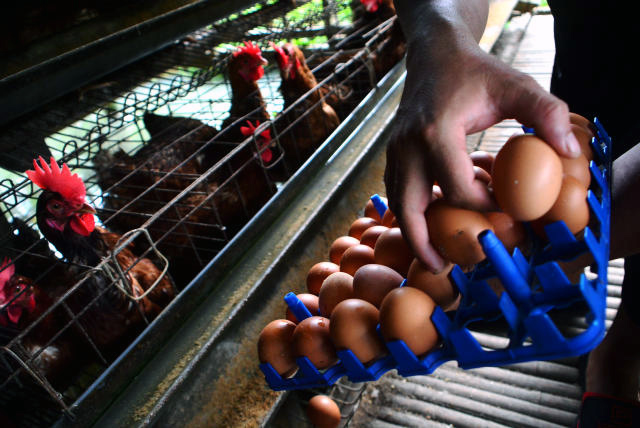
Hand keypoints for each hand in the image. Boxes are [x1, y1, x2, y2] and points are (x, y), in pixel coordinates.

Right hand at [385, 33, 580, 272]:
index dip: (482, 205)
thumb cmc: (475, 71)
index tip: (505, 210)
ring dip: (413, 231)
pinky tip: (430, 221)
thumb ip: (546, 113)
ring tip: (434, 256)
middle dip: (423, 242)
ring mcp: (394, 150)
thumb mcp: (516, 84)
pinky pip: (395, 190)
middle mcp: (407, 146)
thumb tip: (568, 153)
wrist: (434, 55)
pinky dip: (409, 211)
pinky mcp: (392, 153)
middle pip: (408, 207)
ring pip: (396, 203)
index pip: (455, 187)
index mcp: (435, 132)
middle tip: (442, 269)